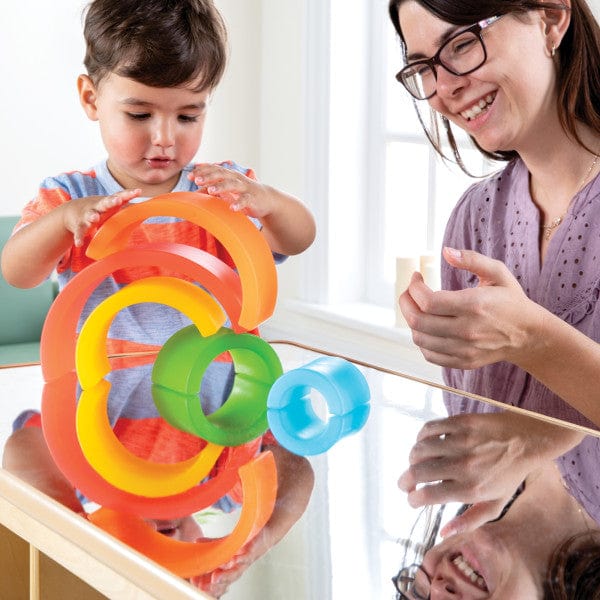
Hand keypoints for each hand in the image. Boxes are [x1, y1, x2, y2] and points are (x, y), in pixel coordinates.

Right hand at [63, 189, 140, 246]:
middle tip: (117, 200)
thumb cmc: (102, 210)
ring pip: (90, 215)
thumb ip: (129, 209)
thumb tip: (149, 210)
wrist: (74, 210)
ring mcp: (88, 215)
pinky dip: (79, 237)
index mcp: (110, 202)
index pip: (120, 196)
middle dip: (111, 201)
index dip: (129, 193)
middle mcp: (99, 206)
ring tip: (94, 218)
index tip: (138, 191)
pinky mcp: (79, 225)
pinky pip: (80, 231)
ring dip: (92, 216)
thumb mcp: (114, 208)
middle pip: (105, 203)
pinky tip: (79, 243)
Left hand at [189, 163, 274, 217]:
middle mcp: (236, 178)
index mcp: (229, 175)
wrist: (266, 199)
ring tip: (210, 190)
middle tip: (196, 180)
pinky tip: (232, 208)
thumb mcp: (227, 190)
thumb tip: (193, 193)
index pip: (214, 169)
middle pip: (221, 174)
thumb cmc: (243, 193)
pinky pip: (245, 200)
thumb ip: (212, 188)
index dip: (202, 171)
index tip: (190, 176)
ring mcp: (245, 188)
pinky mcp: (252, 199)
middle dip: (208, 176)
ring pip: (232, 185)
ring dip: (221, 186)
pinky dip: (239, 204)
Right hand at [190, 529, 270, 597]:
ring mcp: (246, 559)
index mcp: (230, 566)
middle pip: (226, 579)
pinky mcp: (254, 549)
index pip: (217, 578)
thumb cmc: (246, 541)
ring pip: (236, 570)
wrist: (267, 532)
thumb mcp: (227, 543)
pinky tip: (236, 558)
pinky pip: (248, 554)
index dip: (207, 582)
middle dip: (215, 584)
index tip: (196, 585)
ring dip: (226, 575)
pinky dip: (243, 557)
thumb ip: (212, 543)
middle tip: (204, 588)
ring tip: (215, 578)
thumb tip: (196, 542)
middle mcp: (237, 566)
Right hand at [397, 412, 581, 536]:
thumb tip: (443, 531)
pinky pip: (428, 429)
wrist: (528, 439)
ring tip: (414, 463)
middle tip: (404, 483)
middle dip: (405, 480)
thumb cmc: (510, 474)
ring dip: (412, 458)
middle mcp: (465, 466)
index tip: (411, 499)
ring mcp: (462, 442)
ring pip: (420, 449)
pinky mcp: (460, 423)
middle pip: (419, 472)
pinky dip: (420, 437)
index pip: (429, 495)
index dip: (413, 499)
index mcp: (472, 489)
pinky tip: (423, 443)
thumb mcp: (496, 504)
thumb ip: (469, 520)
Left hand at [398, 247, 542, 368]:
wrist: (530, 335)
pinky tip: (427, 326)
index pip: (428, 301)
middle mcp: (467, 331)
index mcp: (474, 305)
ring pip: (420, 338)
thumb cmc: (511, 300)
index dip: (414, 288)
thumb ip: (472, 260)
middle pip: (419, 321)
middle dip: (406, 302)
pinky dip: (421, 339)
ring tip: (417, 307)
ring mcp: (465, 349)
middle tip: (409, 292)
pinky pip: (429, 354)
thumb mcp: (498, 273)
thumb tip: (445, 252)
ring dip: (412, 320)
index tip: (416, 277)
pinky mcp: (463, 362)